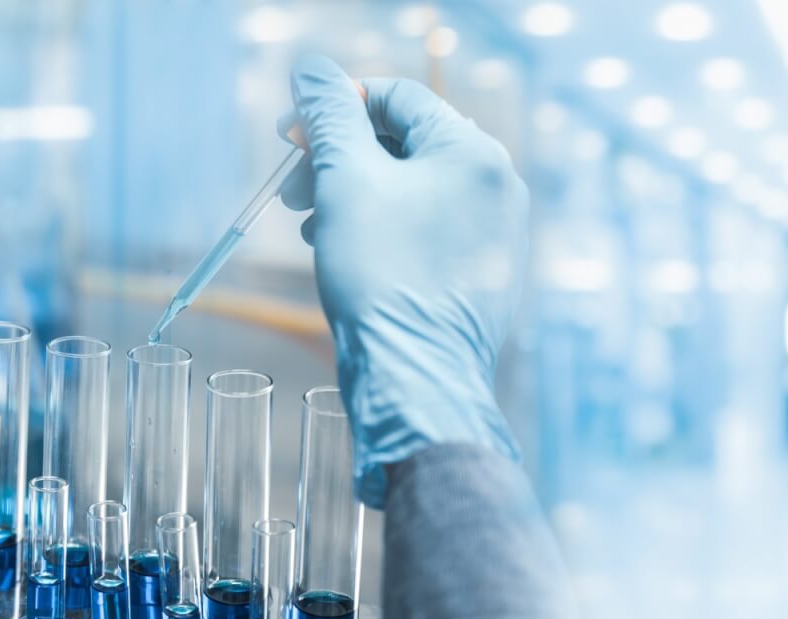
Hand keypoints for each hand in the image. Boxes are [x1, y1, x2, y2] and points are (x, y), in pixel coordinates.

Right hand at [280, 54, 526, 505]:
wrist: (417, 379)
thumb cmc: (383, 278)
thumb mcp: (346, 181)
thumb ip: (329, 115)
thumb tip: (313, 69)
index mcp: (475, 154)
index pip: (399, 97)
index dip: (336, 106)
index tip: (289, 133)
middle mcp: (498, 188)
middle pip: (406, 142)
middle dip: (341, 156)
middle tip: (294, 186)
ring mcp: (494, 235)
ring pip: (412, 189)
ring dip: (354, 194)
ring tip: (312, 224)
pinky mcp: (481, 275)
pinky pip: (425, 230)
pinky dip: (381, 229)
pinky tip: (345, 253)